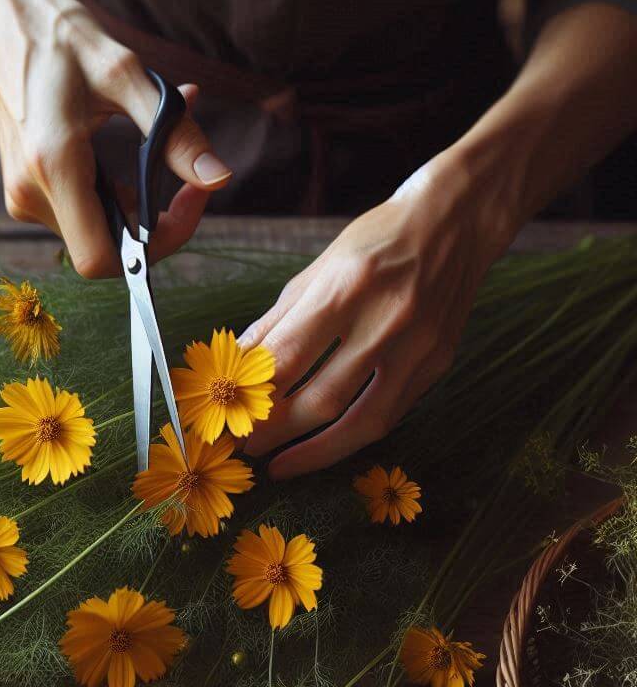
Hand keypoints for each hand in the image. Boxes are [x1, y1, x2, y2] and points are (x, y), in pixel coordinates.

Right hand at [0, 0, 230, 276]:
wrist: (1, 19)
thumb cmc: (60, 37)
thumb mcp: (126, 75)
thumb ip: (174, 134)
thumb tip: (219, 179)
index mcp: (52, 167)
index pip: (101, 259)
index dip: (152, 247)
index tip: (185, 203)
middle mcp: (30, 193)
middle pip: (106, 250)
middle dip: (153, 222)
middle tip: (186, 178)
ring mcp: (23, 196)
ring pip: (97, 233)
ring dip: (135, 204)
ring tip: (155, 144)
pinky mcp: (25, 191)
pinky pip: (81, 215)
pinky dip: (113, 195)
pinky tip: (123, 154)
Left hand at [241, 158, 508, 477]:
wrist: (456, 221)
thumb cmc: (375, 240)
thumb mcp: (318, 268)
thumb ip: (278, 320)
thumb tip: (238, 362)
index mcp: (346, 287)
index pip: (288, 357)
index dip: (254, 395)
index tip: (229, 416)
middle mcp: (386, 320)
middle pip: (322, 398)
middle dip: (277, 431)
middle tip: (246, 447)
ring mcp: (418, 347)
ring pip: (361, 421)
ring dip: (315, 452)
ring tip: (281, 464)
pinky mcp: (437, 364)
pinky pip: (390, 414)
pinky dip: (353, 435)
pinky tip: (325, 445)